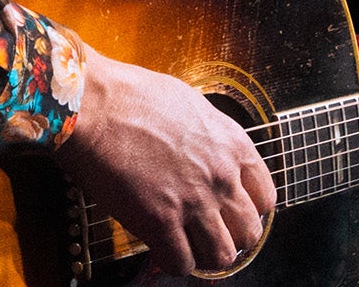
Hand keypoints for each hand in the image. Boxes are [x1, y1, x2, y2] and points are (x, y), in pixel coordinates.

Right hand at [53, 47, 275, 277]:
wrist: (93, 103)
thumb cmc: (130, 95)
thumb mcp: (190, 104)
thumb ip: (208, 135)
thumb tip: (206, 150)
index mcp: (231, 145)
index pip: (265, 196)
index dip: (248, 209)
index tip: (231, 211)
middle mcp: (220, 177)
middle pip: (249, 232)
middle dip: (230, 235)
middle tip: (209, 232)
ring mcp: (192, 202)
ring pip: (222, 255)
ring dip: (205, 254)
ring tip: (188, 245)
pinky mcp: (159, 221)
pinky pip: (181, 263)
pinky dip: (173, 261)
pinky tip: (160, 247)